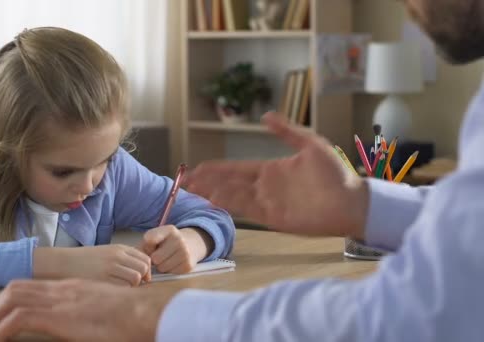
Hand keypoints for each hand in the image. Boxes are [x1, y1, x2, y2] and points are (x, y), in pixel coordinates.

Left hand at [0, 279, 176, 341]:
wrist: (141, 312)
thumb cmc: (130, 315)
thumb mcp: (102, 307)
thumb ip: (86, 311)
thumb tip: (80, 322)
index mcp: (71, 287)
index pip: (32, 285)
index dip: (14, 299)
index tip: (8, 316)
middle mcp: (61, 289)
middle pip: (15, 288)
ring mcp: (58, 301)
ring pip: (12, 298)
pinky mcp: (58, 317)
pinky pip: (18, 318)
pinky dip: (3, 329)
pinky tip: (1, 341)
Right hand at [33, 244, 150, 286]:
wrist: (63, 263)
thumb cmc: (85, 260)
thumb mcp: (107, 252)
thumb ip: (124, 259)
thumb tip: (143, 271)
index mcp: (119, 248)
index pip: (145, 258)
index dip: (147, 270)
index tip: (143, 278)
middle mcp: (117, 256)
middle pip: (143, 268)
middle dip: (142, 279)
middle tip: (134, 285)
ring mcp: (110, 267)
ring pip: (135, 278)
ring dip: (132, 286)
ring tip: (121, 288)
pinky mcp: (103, 279)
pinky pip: (122, 287)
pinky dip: (122, 291)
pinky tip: (113, 291)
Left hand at [140, 226, 212, 273]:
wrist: (191, 244)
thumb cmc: (166, 242)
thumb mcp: (155, 238)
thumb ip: (143, 248)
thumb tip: (143, 269)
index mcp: (169, 230)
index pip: (149, 239)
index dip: (147, 247)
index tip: (152, 246)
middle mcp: (179, 239)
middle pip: (155, 258)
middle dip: (154, 259)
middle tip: (159, 255)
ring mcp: (186, 252)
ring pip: (162, 268)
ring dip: (161, 266)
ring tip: (166, 259)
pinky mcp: (188, 265)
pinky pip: (170, 273)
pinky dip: (170, 270)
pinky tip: (174, 263)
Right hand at [184, 112, 369, 239]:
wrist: (352, 202)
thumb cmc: (335, 173)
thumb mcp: (311, 144)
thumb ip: (287, 131)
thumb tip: (265, 116)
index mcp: (271, 169)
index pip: (236, 168)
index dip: (216, 168)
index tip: (197, 167)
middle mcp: (265, 186)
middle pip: (228, 183)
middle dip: (206, 182)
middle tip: (185, 181)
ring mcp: (268, 203)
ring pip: (233, 197)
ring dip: (213, 193)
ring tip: (193, 190)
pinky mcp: (274, 219)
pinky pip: (247, 211)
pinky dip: (230, 205)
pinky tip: (214, 200)